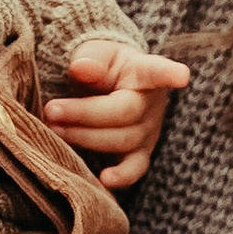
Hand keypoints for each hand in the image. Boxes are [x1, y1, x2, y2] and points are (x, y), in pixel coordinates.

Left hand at [43, 34, 190, 188]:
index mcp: (142, 71)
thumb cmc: (99, 66)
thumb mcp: (93, 53)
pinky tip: (103, 180)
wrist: (104, 86)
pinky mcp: (139, 153)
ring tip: (55, 129)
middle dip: (85, 114)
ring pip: (123, 140)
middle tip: (50, 110)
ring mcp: (148, 130)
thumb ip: (89, 59)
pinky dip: (121, 176)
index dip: (169, 74)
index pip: (156, 71)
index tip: (181, 76)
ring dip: (86, 137)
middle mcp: (152, 102)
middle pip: (125, 112)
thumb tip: (81, 68)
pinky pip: (134, 169)